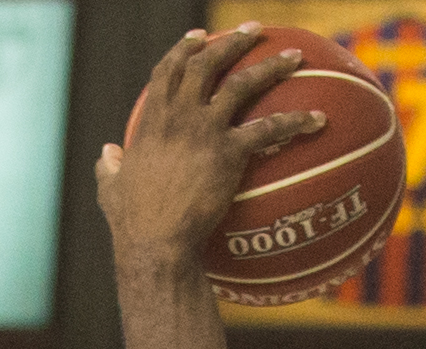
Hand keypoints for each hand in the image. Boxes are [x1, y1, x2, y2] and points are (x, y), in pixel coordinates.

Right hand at [95, 26, 324, 271]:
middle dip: (232, 42)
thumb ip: (108, 165)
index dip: (184, 49)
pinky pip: (269, 130)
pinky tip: (319, 119)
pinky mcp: (229, 152)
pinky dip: (296, 122)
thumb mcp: (109, 188)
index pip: (168, 71)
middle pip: (207, 64)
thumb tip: (107, 152)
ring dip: (271, 66)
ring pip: (243, 84)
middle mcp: (179, 115)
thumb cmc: (132, 222)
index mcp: (152, 120)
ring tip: (295, 57)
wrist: (156, 241)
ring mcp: (205, 130)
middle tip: (253, 30)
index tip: (200, 37)